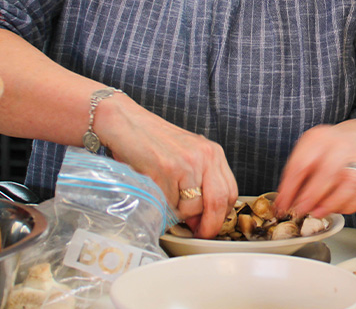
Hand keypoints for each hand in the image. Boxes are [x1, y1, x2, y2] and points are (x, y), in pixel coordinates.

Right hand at [97, 96, 238, 238]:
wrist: (125, 123)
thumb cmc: (152, 142)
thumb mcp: (185, 157)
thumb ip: (198, 183)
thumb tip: (200, 221)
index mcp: (213, 153)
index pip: (230, 192)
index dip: (221, 215)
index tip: (210, 226)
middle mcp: (205, 156)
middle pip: (219, 202)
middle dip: (208, 225)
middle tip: (197, 233)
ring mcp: (188, 162)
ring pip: (192, 207)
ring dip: (179, 214)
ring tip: (165, 199)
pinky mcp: (168, 169)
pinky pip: (171, 204)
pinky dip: (163, 207)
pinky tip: (154, 190)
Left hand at [274, 119, 355, 217]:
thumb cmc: (329, 149)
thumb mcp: (309, 149)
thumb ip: (295, 173)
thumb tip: (284, 202)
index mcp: (320, 138)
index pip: (302, 164)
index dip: (289, 189)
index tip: (281, 205)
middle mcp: (342, 147)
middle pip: (327, 172)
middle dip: (310, 197)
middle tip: (298, 210)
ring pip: (348, 185)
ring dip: (330, 204)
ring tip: (315, 213)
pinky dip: (347, 207)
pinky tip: (335, 207)